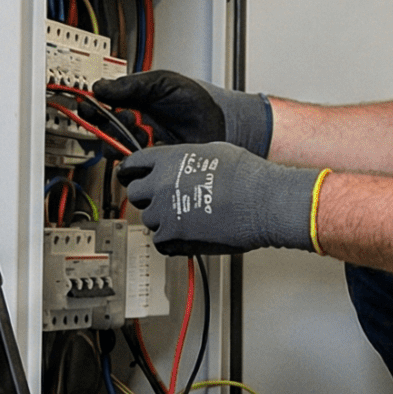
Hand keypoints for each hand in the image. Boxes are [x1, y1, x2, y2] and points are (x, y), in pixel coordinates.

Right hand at [93, 70, 272, 153]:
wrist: (222, 123)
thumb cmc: (197, 101)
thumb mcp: (162, 83)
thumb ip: (131, 85)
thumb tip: (100, 87)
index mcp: (134, 104)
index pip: (102, 107)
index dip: (92, 107)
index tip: (87, 106)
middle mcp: (135, 127)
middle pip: (105, 132)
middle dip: (108, 125)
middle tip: (125, 118)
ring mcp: (143, 147)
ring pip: (116, 152)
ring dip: (123, 142)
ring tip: (142, 133)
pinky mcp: (153, 165)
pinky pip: (134, 169)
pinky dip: (137, 160)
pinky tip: (150, 149)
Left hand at [116, 142, 321, 255]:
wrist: (262, 203)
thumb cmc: (247, 177)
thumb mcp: (213, 151)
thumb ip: (186, 159)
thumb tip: (181, 165)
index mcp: (169, 160)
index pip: (134, 163)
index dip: (131, 170)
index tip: (130, 176)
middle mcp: (161, 184)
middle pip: (135, 193)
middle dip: (147, 197)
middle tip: (162, 200)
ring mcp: (165, 211)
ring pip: (149, 219)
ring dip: (163, 220)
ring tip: (187, 218)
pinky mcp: (173, 236)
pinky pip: (160, 242)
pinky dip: (172, 241)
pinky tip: (188, 234)